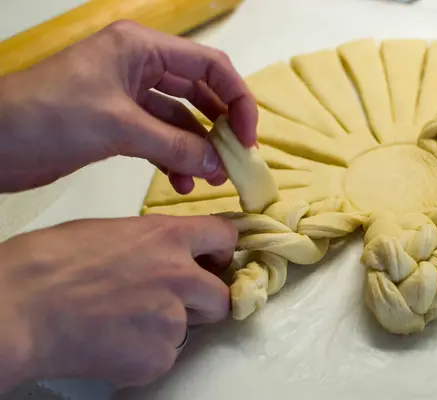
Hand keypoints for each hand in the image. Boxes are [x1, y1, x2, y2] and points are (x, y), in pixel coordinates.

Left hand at [0, 19, 256, 193]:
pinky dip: (175, 160)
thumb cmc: (48, 117)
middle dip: (219, 128)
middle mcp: (141, 67)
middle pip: (200, 93)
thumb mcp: (118, 128)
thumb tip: (219, 166)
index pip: (210, 66)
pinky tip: (181, 184)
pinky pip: (161, 139)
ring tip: (209, 179)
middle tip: (234, 162)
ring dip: (198, 149)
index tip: (248, 137)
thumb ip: (175, 146)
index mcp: (142, 49)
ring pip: (182, 120)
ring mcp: (130, 96)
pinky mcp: (119, 124)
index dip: (237, 100)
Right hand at [0, 214, 236, 390]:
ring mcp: (172, 320)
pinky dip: (146, 354)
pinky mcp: (157, 358)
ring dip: (170, 327)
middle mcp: (180, 276)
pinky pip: (166, 356)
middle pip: (221, 295)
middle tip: (173, 302)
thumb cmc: (49, 263)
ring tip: (127, 324)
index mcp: (167, 237)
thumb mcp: (109, 231)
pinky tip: (115, 344)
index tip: (214, 259)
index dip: (221, 249)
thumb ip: (150, 242)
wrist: (18, 310)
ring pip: (192, 328)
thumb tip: (164, 253)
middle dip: (203, 299)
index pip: (224, 235)